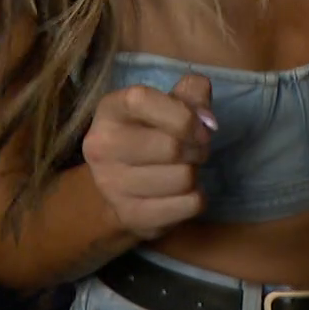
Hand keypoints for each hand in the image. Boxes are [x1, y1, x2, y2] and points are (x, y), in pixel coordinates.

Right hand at [83, 74, 215, 241]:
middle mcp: (101, 145)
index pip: (142, 100)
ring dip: (194, 174)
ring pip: (182, 178)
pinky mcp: (130, 215)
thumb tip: (207, 121)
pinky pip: (188, 205)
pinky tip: (181, 192)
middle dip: (196, 149)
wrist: (117, 186)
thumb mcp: (167, 104)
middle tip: (193, 151)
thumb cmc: (148, 135)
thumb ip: (192, 94)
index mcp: (109, 110)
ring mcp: (111, 184)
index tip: (202, 128)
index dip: (183, 114)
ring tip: (183, 170)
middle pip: (170, 147)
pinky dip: (195, 198)